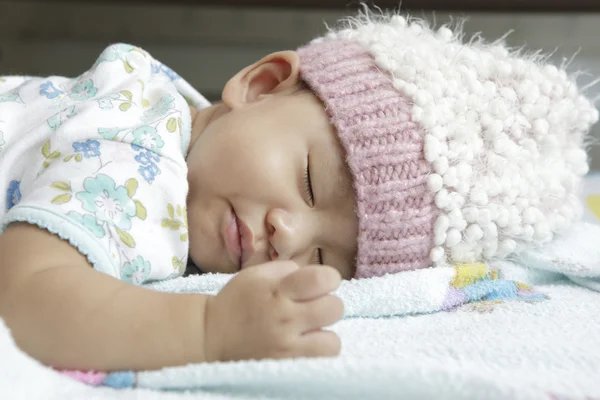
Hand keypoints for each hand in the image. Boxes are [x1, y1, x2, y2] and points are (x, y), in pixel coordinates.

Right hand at [204, 261, 342, 361]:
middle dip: (328, 304)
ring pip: (332, 341)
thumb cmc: (238, 300)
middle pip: (335, 308)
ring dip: (324, 333)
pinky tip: (304, 343)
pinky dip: (317, 351)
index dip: (329, 279)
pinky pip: (320, 360)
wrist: (211, 334)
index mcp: (279, 289)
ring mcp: (285, 344)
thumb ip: (288, 270)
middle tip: (312, 307)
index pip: (324, 278)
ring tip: (309, 329)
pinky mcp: (285, 364)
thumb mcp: (258, 273)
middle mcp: (285, 317)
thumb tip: (314, 275)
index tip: (320, 283)